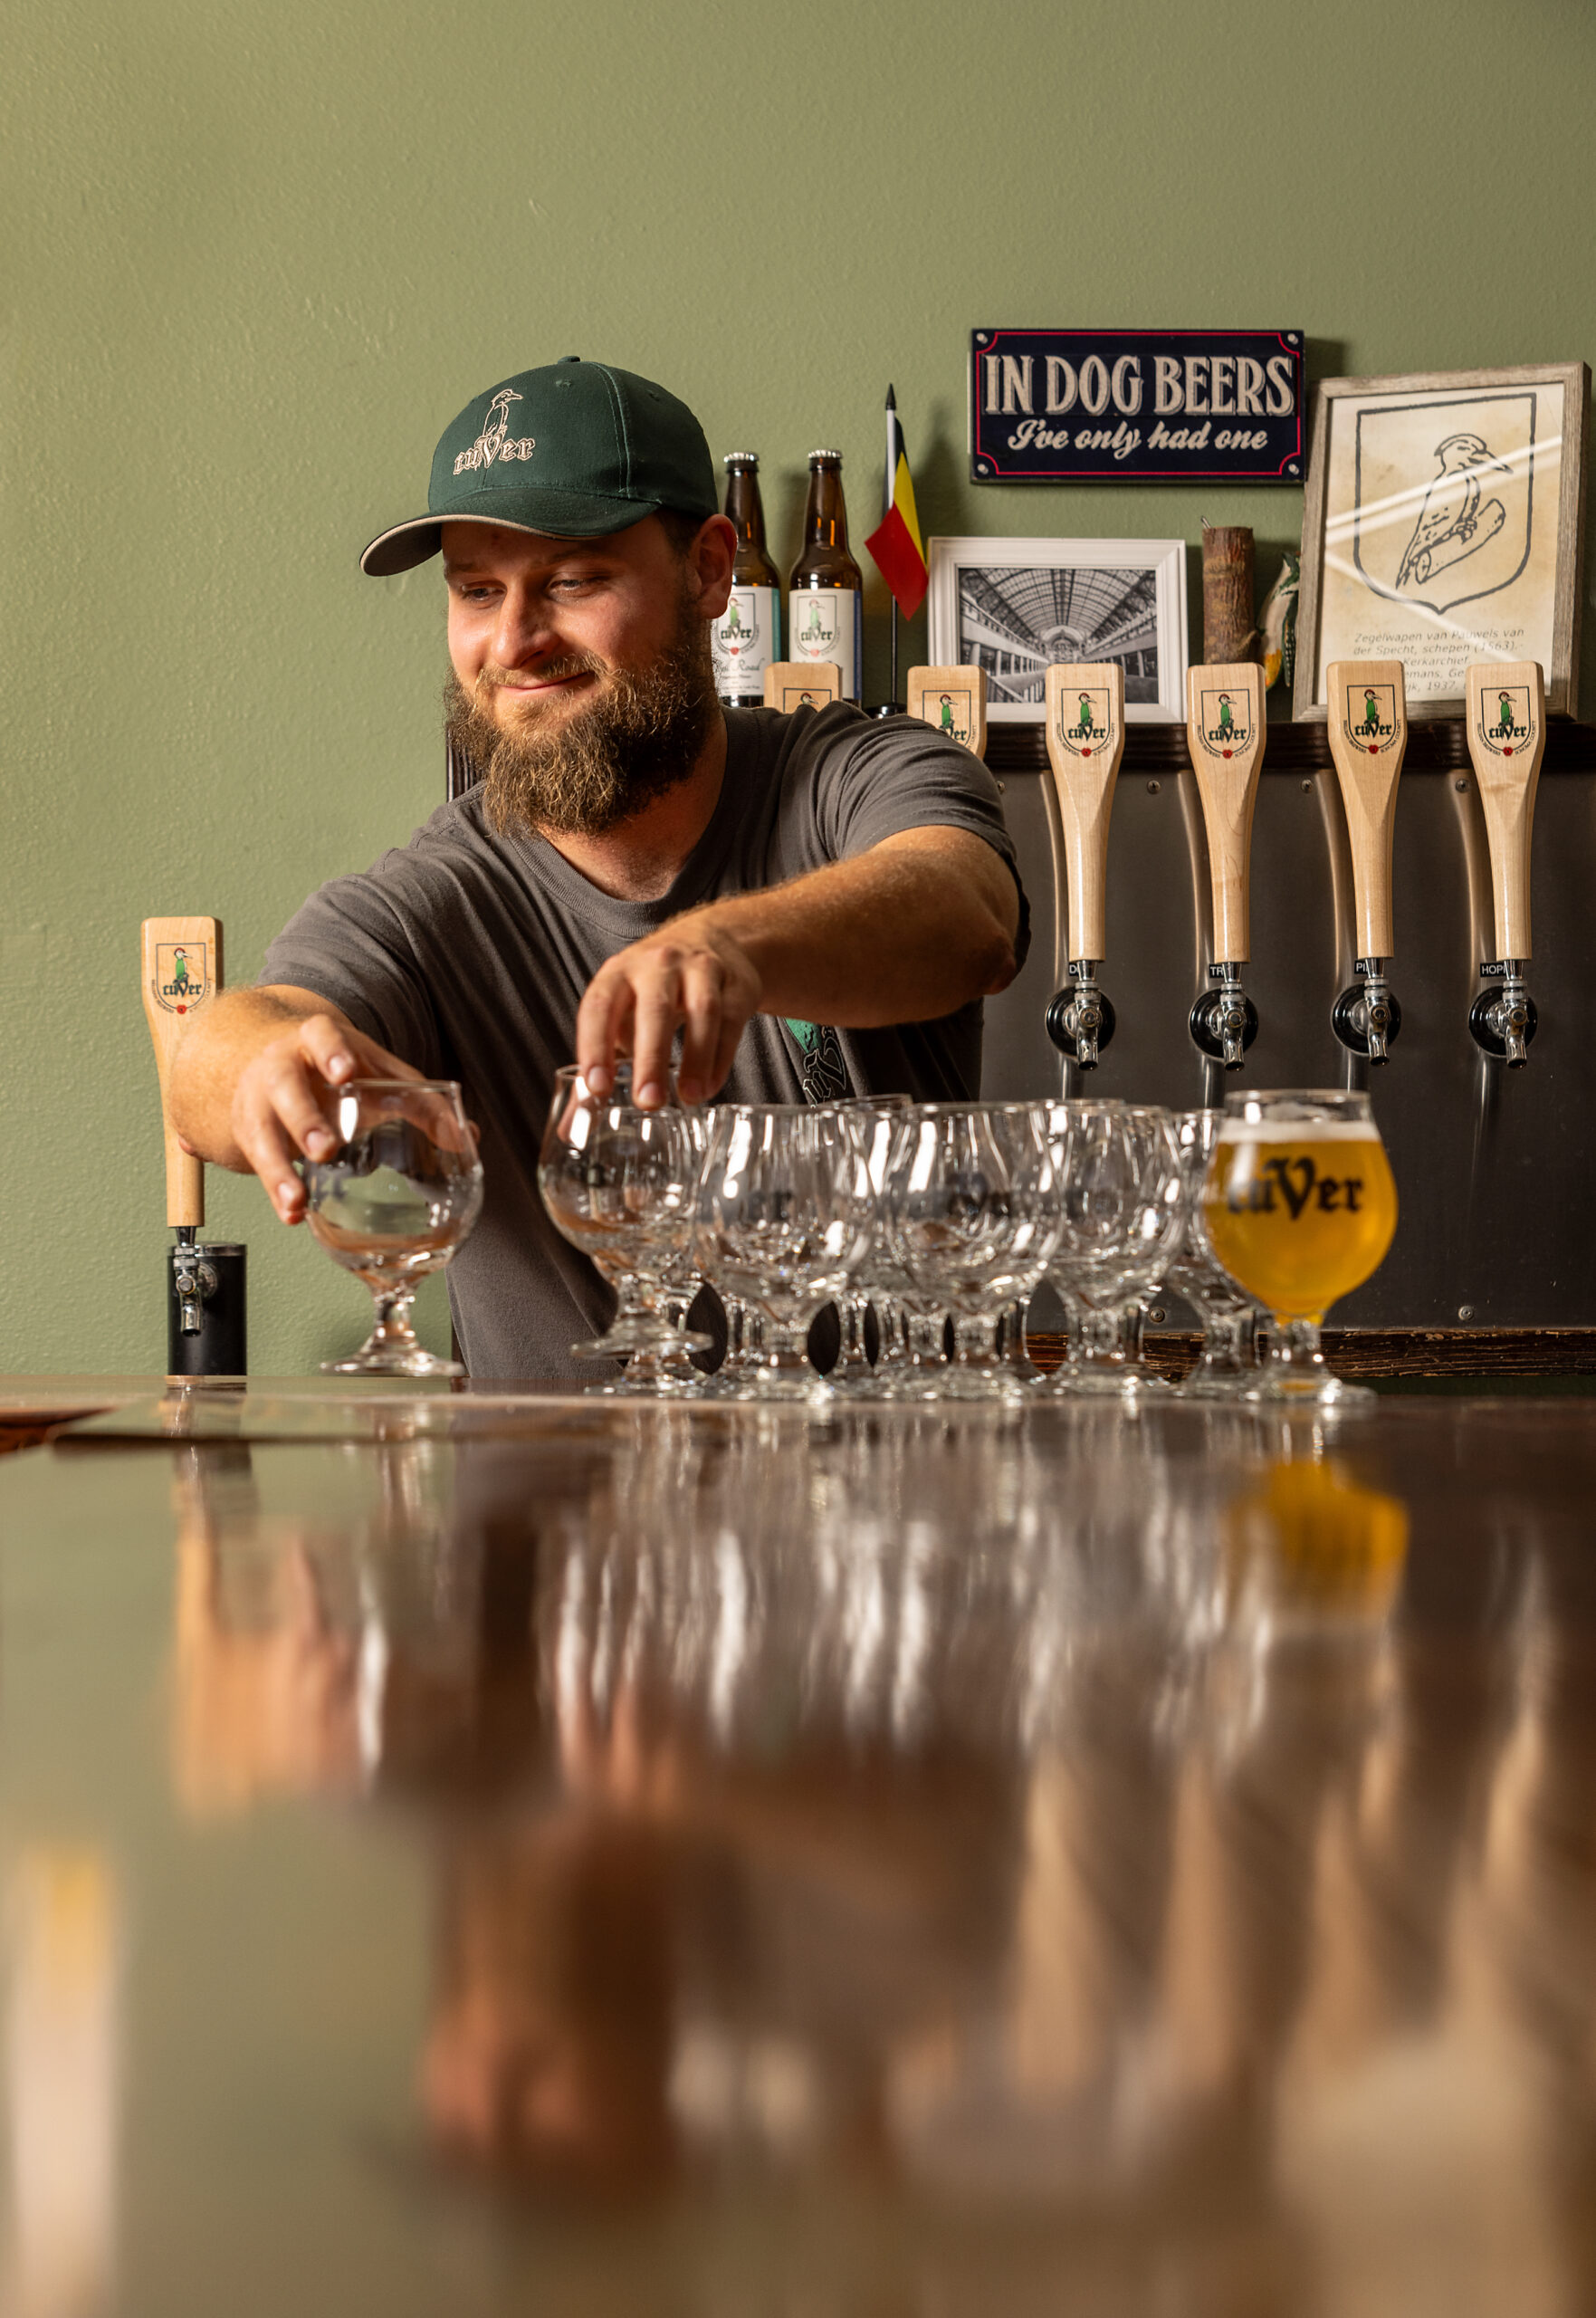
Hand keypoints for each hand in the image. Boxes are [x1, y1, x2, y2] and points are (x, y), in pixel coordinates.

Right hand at [231, 1013, 424, 1223]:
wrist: (269, 1067)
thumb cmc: (338, 1071)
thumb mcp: (377, 1073)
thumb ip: (421, 1101)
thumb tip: (469, 1137)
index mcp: (318, 1041)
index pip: (321, 1036)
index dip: (331, 1052)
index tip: (344, 1073)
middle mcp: (281, 1067)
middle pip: (285, 1087)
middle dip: (303, 1118)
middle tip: (324, 1148)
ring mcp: (260, 1101)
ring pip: (262, 1132)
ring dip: (278, 1169)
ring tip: (298, 1199)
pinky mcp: (251, 1135)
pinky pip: (258, 1165)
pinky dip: (276, 1192)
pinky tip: (292, 1214)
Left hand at [575, 912, 760, 1107]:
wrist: (712, 940)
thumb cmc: (654, 987)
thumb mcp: (623, 1013)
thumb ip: (601, 1067)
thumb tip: (571, 1126)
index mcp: (619, 973)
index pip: (599, 1007)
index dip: (595, 1047)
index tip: (596, 1089)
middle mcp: (657, 965)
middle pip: (654, 1010)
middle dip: (650, 1059)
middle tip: (648, 1103)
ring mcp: (700, 970)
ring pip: (701, 1012)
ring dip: (695, 1059)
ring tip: (688, 1098)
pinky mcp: (736, 983)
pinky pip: (730, 1022)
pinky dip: (721, 1058)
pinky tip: (709, 1087)